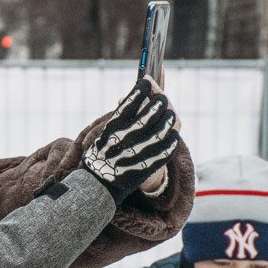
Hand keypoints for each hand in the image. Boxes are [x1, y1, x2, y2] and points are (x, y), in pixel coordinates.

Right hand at [83, 77, 178, 203]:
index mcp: (111, 128)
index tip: (146, 81)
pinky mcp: (146, 167)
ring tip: (170, 115)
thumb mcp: (103, 134)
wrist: (94, 186)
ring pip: (160, 132)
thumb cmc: (99, 156)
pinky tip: (173, 136)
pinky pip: (164, 152)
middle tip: (162, 99)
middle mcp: (123, 139)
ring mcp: (135, 153)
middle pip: (149, 115)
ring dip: (168, 121)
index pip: (130, 102)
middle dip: (159, 103)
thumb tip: (137, 97)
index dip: (142, 89)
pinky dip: (170, 142)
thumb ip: (119, 118)